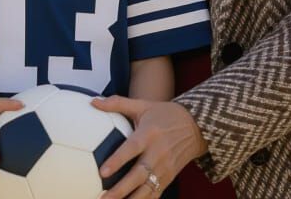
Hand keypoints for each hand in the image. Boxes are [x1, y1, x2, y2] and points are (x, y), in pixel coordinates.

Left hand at [91, 97, 205, 197]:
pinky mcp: (169, 177)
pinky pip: (155, 193)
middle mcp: (158, 153)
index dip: (117, 161)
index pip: (132, 149)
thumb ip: (118, 103)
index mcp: (149, 134)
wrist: (197, 126)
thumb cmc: (165, 114)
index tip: (103, 172)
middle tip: (103, 197)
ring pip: (147, 189)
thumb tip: (93, 102)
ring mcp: (165, 168)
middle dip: (121, 189)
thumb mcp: (143, 105)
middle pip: (138, 175)